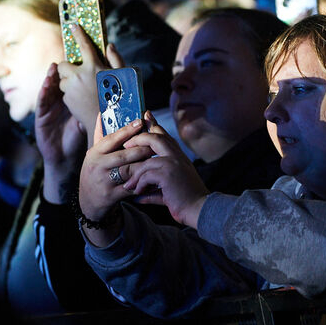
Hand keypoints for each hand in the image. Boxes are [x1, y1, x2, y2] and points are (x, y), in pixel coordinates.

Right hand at [35, 64, 86, 201]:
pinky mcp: (40, 116)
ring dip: (51, 76)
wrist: (65, 157)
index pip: (72, 79)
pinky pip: (41, 102)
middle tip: (69, 56)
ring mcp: (48, 106)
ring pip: (49, 86)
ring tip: (54, 67)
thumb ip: (95, 102)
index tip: (82, 56)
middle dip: (63, 68)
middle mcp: (58, 99)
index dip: (77, 68)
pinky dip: (43, 92)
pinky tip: (47, 86)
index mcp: (71, 97)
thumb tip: (110, 88)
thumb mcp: (90, 117)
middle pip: (60, 79)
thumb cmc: (79, 137)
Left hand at [57, 22, 125, 141]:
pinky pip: (64, 92)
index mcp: (93, 67)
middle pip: (63, 64)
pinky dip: (70, 93)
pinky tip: (82, 99)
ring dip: (69, 81)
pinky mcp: (66, 100)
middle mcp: (78, 76)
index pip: (83, 44)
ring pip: (62, 79)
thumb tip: (109, 45)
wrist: (108, 124)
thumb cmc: (120, 100)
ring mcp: (70, 89)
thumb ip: (116, 59)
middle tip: (79, 74)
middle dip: (68, 68)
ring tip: (83, 89)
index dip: (78, 33)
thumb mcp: (123, 77)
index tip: (72, 25)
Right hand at [78, 115, 153, 243]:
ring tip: (157, 159)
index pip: (112, 139)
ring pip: (129, 171)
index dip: (127, 130)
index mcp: (94, 153)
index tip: (140, 122)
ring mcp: (104, 182)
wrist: (88, 202)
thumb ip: (99, 135)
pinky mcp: (111, 196)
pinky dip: (144, 183)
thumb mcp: (94, 155)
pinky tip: (154, 178)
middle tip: (156, 144)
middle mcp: (98, 166)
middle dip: (142, 149)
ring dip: (144, 165)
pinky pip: (131, 188)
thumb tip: (102, 113)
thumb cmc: (95, 173)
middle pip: (124, 155)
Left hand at [121, 112, 209, 227]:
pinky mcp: (167, 174)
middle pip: (155, 138)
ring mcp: (173, 163)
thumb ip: (153, 188)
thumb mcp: (168, 190)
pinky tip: (138, 194)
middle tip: (126, 144)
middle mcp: (177, 156)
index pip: (165, 136)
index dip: (154, 125)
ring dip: (134, 174)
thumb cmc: (185, 202)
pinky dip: (139, 185)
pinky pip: (145, 175)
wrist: (199, 210)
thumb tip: (138, 196)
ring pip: (145, 160)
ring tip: (128, 184)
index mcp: (179, 157)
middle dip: (138, 139)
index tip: (145, 115)